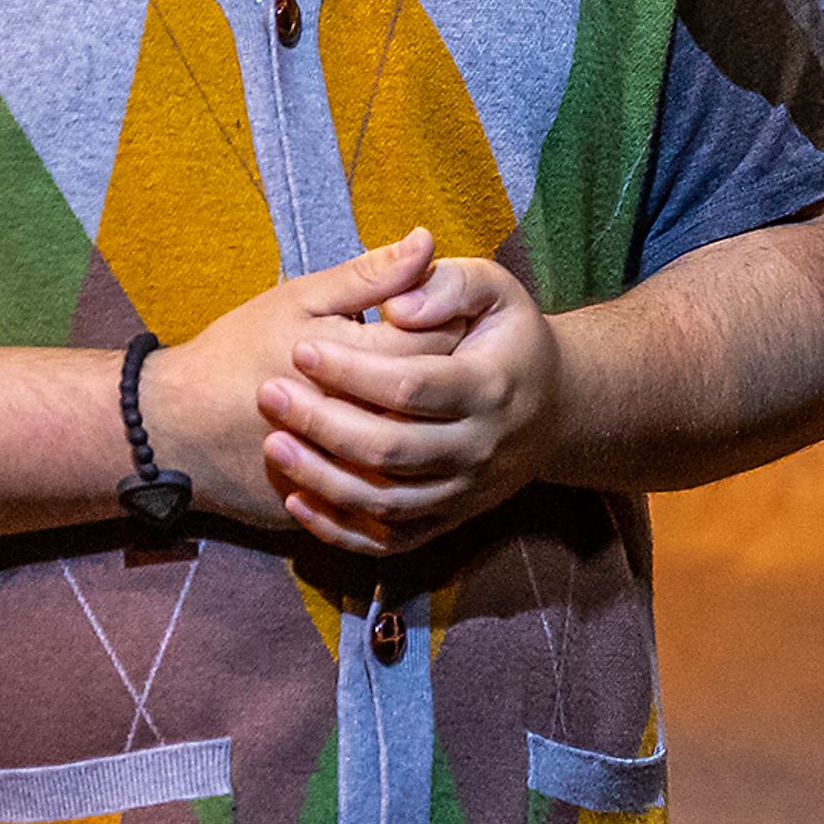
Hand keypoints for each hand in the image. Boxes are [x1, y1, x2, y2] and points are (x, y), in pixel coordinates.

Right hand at [136, 230, 452, 529]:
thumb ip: (370, 276)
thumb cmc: (237, 352)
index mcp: (349, 361)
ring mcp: (348, 470)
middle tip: (443, 351)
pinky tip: (397, 439)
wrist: (175, 432)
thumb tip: (427, 241)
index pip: (436, 339)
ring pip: (422, 451)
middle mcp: (355, 420)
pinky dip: (405, 468)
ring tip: (426, 396)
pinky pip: (392, 496)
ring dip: (432, 422)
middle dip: (448, 370)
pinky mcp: (338, 504)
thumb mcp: (299, 301)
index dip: (451, 320)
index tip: (444, 311)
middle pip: (435, 398)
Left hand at [259, 253, 561, 556]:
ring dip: (323, 478)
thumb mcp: (495, 291)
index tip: (302, 351)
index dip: (353, 371)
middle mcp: (480, 446)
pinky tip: (298, 500)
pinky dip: (341, 530)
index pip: (412, 386)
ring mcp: (464, 491)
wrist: (554, 407)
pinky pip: (390, 539)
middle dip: (323, 424)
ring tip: (273, 444)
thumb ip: (448, 284)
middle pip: (391, 448)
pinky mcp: (449, 520)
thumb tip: (398, 306)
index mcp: (490, 385)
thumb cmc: (509, 337)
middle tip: (269, 395)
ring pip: (386, 501)